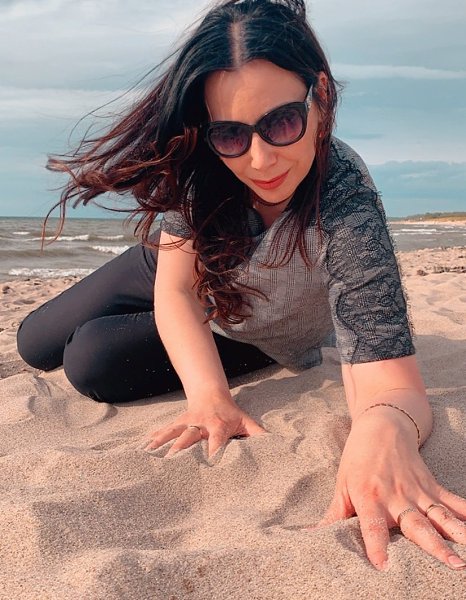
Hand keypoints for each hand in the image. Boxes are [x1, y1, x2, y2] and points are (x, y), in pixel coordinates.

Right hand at [144, 396, 265, 457]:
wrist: (211, 393)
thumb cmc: (231, 413)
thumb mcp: (247, 421)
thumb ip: (259, 436)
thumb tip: (276, 448)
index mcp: (218, 426)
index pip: (217, 440)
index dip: (214, 451)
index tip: (210, 464)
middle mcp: (201, 423)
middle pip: (190, 437)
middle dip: (181, 450)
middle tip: (173, 464)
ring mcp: (188, 422)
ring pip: (175, 433)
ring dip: (164, 443)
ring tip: (153, 456)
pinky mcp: (178, 422)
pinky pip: (165, 430)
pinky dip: (155, 437)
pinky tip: (145, 446)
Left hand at [309, 410, 465, 570]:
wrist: (382, 427)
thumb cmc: (357, 459)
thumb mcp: (341, 485)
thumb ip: (333, 515)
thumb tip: (311, 536)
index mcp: (369, 496)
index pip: (372, 524)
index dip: (376, 544)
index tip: (382, 565)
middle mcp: (396, 495)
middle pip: (415, 524)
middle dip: (433, 546)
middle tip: (450, 565)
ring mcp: (417, 491)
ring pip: (439, 515)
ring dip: (456, 534)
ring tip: (465, 556)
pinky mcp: (432, 485)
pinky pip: (452, 501)